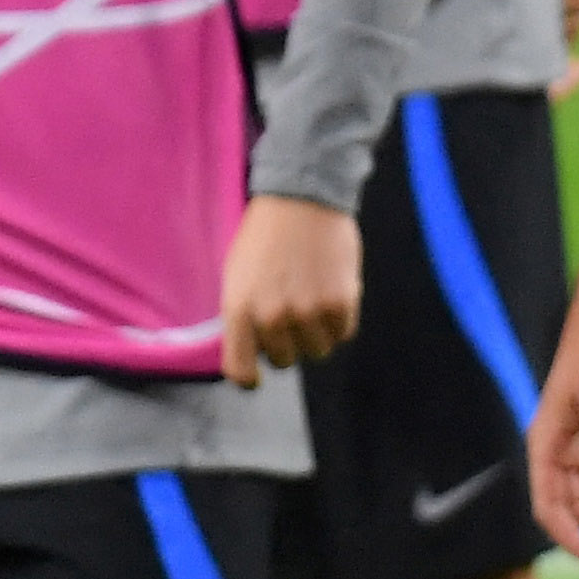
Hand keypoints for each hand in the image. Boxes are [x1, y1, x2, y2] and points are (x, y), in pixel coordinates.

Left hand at [219, 193, 362, 386]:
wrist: (301, 201)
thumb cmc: (263, 239)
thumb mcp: (236, 277)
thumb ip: (242, 315)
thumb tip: (251, 350)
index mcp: (239, 310)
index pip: (240, 371)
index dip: (249, 378)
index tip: (255, 375)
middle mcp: (273, 317)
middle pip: (284, 361)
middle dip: (286, 343)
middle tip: (288, 313)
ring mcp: (309, 312)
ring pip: (316, 351)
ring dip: (315, 333)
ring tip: (309, 299)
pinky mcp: (341, 303)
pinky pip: (342, 334)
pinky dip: (338, 320)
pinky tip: (329, 293)